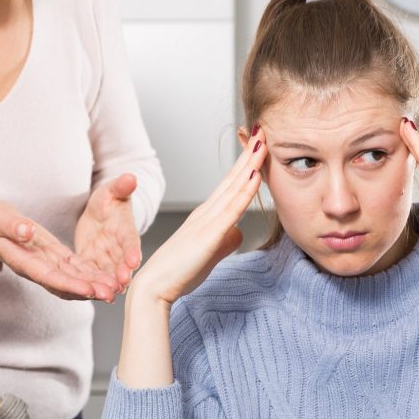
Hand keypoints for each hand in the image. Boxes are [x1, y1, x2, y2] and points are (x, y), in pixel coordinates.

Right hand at [0, 202, 119, 301]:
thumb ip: (12, 225)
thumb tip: (27, 231)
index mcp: (24, 261)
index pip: (49, 277)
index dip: (69, 285)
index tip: (88, 289)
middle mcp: (38, 268)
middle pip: (66, 284)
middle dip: (88, 290)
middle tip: (111, 293)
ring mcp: (48, 265)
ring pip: (74, 279)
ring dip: (93, 285)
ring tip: (115, 288)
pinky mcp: (56, 258)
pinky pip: (76, 270)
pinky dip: (91, 274)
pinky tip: (108, 276)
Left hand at [75, 173, 142, 291]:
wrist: (99, 212)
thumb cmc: (109, 199)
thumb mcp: (111, 190)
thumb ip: (120, 186)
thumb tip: (131, 177)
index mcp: (125, 227)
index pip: (130, 240)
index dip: (132, 250)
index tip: (134, 261)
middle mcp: (118, 246)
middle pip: (120, 262)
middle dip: (121, 274)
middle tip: (120, 285)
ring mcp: (106, 256)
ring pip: (107, 273)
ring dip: (107, 284)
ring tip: (107, 295)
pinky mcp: (92, 261)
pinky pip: (90, 274)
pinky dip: (91, 283)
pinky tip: (89, 293)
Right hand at [130, 134, 267, 306]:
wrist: (155, 286)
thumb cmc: (178, 272)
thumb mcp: (210, 253)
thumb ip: (225, 240)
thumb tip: (239, 231)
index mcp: (206, 216)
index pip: (230, 185)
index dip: (245, 165)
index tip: (257, 147)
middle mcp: (206, 212)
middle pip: (233, 178)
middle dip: (249, 155)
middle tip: (263, 131)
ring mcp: (207, 221)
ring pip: (234, 187)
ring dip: (250, 164)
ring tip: (263, 142)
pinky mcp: (209, 234)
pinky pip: (232, 208)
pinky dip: (245, 190)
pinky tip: (255, 175)